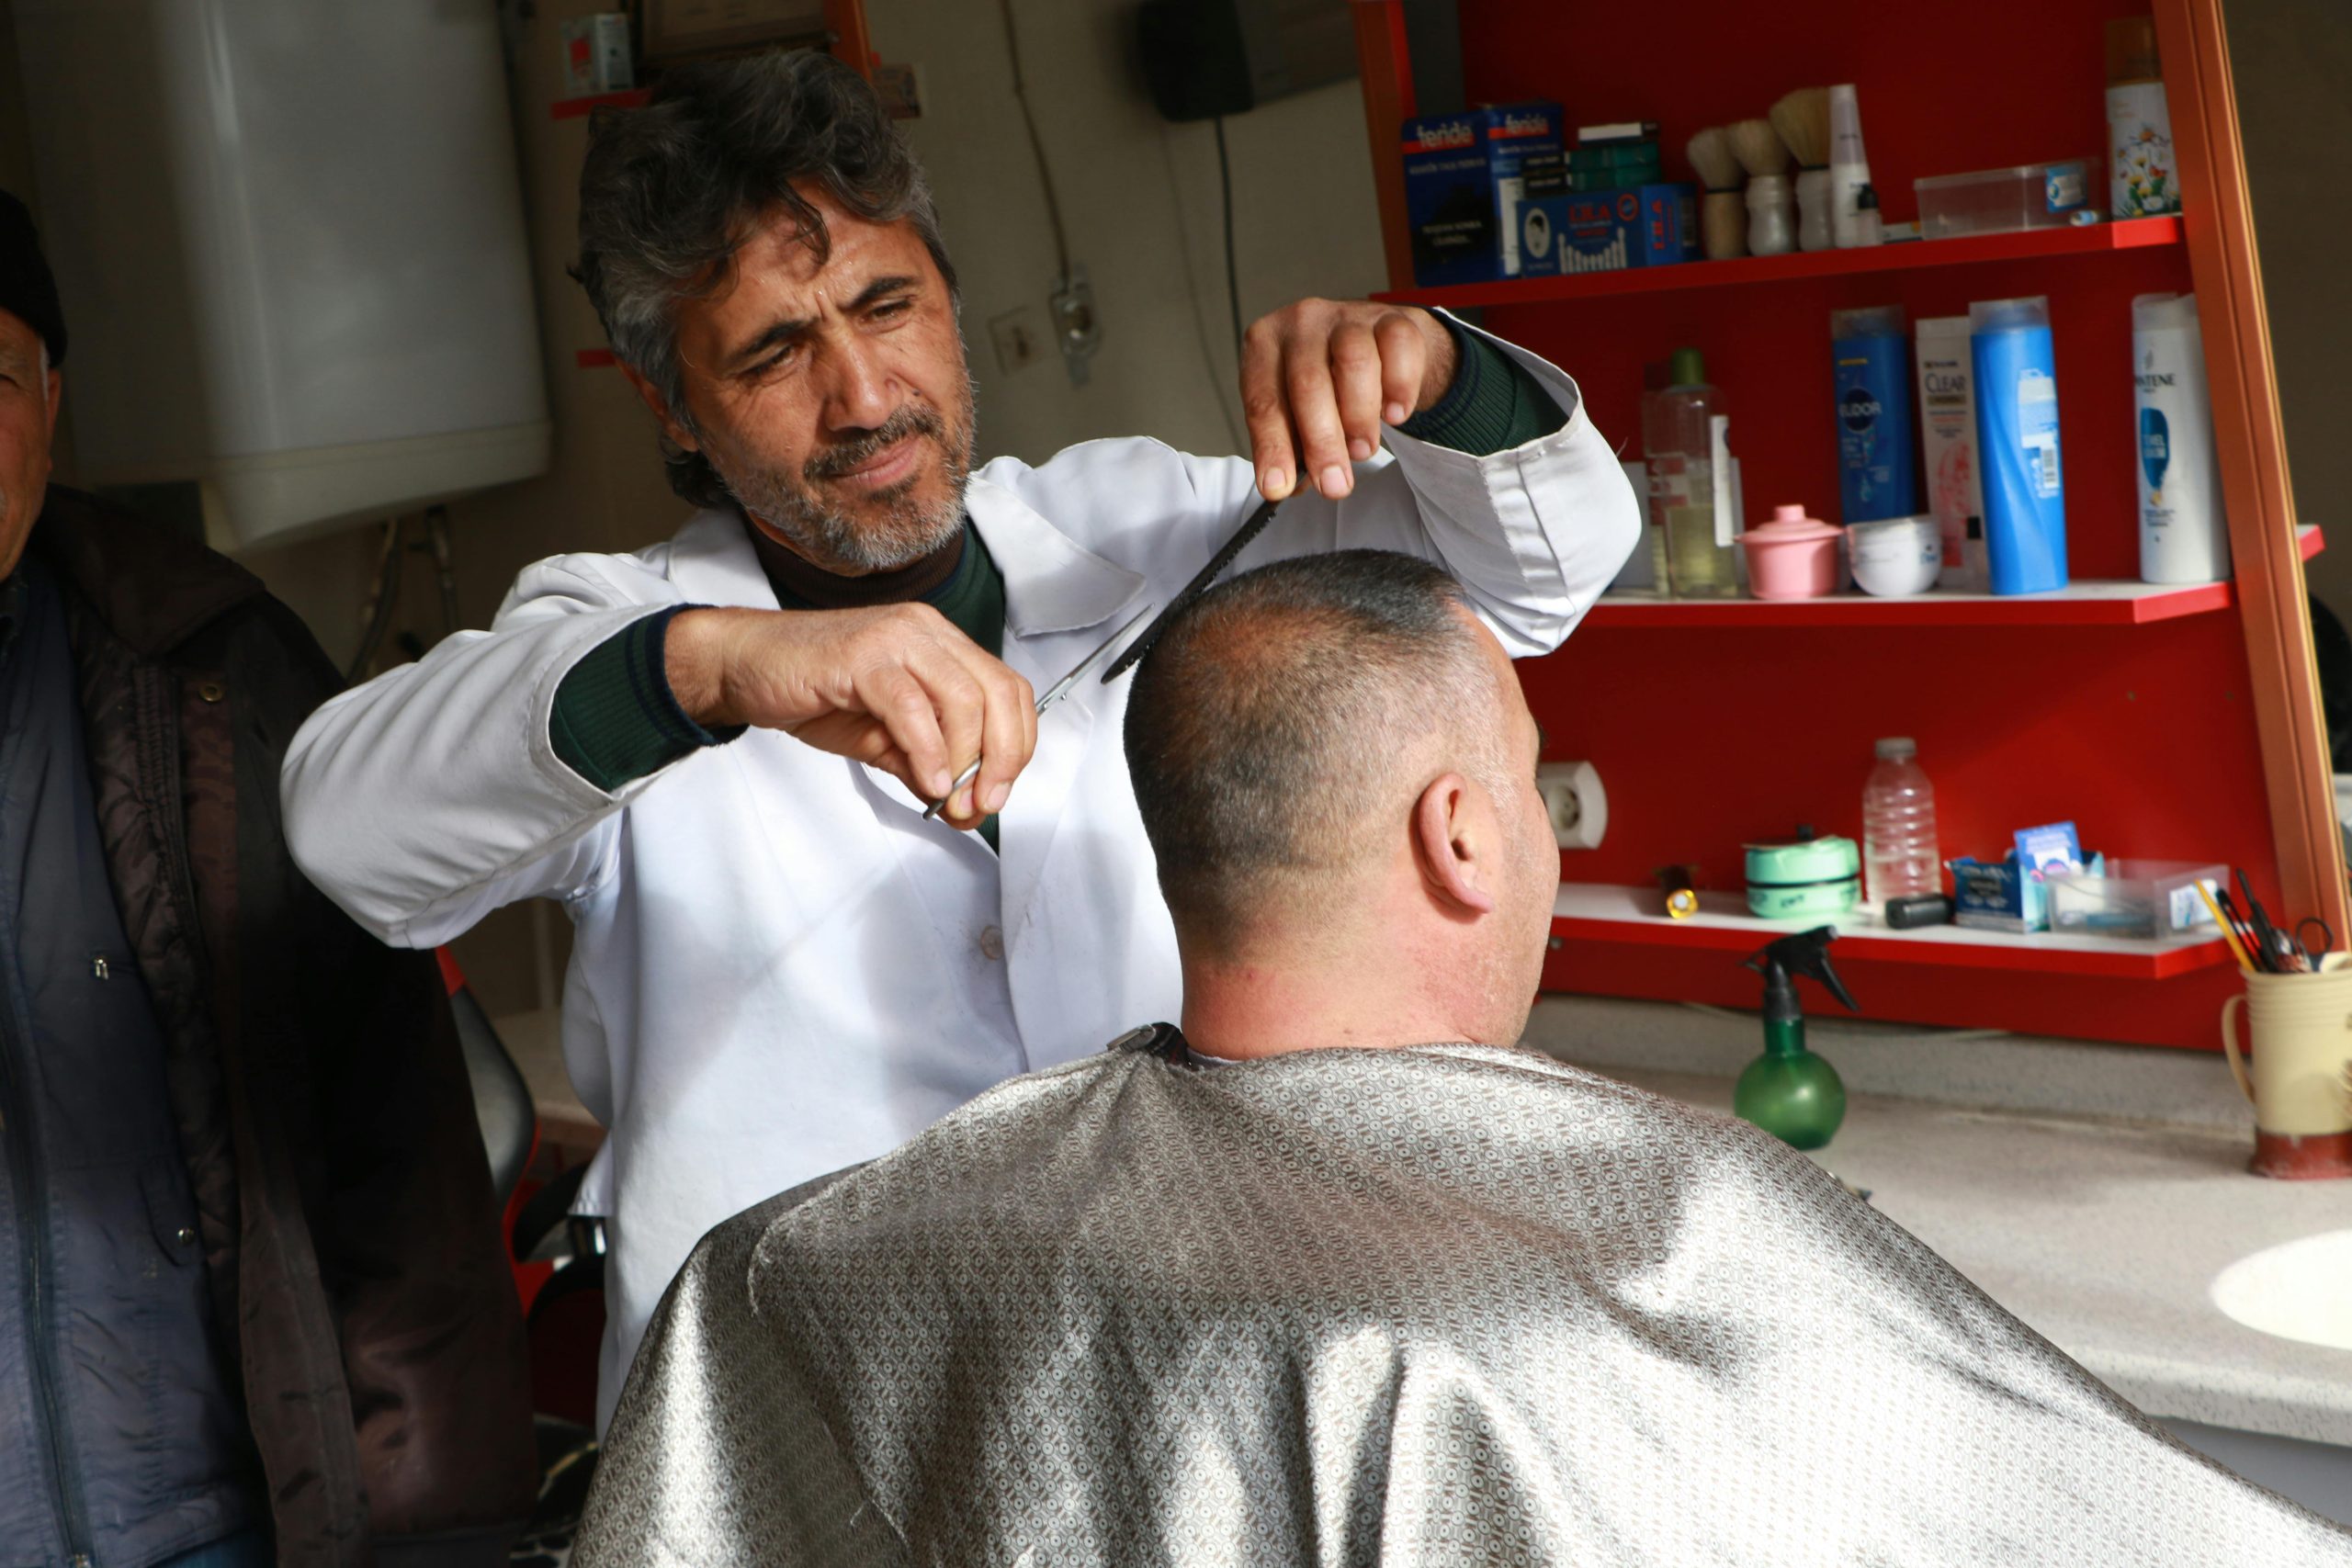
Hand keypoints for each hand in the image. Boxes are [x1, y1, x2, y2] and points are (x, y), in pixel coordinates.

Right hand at [665, 605, 1036, 828]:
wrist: (744, 667)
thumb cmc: (813, 691)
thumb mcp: (884, 738)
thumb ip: (926, 764)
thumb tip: (964, 803)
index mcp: (941, 646)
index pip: (1007, 691)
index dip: (1015, 746)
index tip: (998, 793)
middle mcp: (926, 634)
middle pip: (997, 693)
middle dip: (1002, 758)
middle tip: (984, 803)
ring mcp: (896, 639)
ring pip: (963, 698)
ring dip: (967, 760)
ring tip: (951, 799)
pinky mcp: (862, 656)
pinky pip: (912, 706)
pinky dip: (929, 750)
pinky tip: (928, 781)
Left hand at [1240, 299, 1457, 502]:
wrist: (1374, 343)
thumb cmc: (1325, 382)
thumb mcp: (1295, 412)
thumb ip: (1291, 448)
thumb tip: (1287, 487)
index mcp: (1264, 346)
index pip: (1263, 401)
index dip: (1272, 448)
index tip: (1278, 487)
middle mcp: (1301, 322)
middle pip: (1309, 382)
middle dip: (1322, 443)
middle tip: (1335, 485)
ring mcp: (1348, 316)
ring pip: (1355, 361)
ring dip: (1360, 417)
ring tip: (1362, 450)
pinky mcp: (1391, 318)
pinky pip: (1398, 349)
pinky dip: (1399, 388)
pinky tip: (1394, 415)